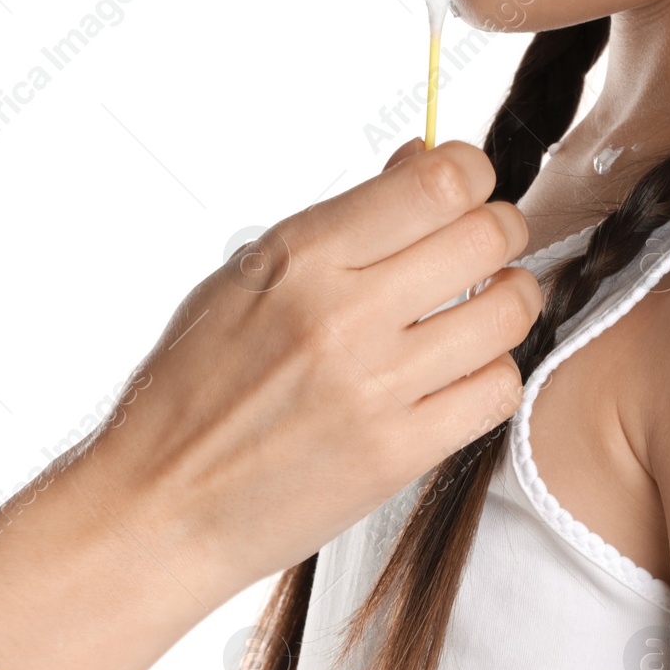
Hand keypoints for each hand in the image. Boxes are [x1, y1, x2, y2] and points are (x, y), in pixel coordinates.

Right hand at [0, 139, 539, 669]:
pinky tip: (464, 373)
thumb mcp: (242, 283)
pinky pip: (497, 392)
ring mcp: (377, 388)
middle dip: (502, 230)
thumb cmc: (189, 395)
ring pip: (508, 313)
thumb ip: (337, 226)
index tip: (469, 184)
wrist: (159, 507)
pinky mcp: (400, 453)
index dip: (472, 173)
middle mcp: (343, 316)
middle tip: (491, 243)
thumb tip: (420, 163)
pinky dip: (493, 375)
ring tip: (486, 308)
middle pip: (486, 238)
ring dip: (511, 301)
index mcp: (298, 259)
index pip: (438, 183)